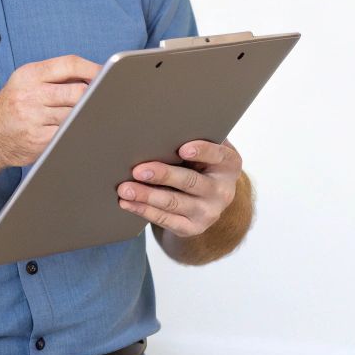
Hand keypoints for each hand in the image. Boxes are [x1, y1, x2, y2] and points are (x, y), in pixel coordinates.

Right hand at [0, 55, 99, 167]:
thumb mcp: (27, 82)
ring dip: (88, 115)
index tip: (106, 74)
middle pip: (77, 91)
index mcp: (29, 75)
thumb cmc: (14, 105)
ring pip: (76, 114)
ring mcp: (33, 119)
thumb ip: (56, 76)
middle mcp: (30, 95)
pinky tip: (81, 129)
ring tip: (94, 114)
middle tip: (104, 98)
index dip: (92, 68)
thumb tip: (96, 74)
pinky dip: (78, 130)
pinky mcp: (38, 140)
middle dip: (93, 95)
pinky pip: (69, 133)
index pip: (69, 64)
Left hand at [117, 139, 242, 237]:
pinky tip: (128, 203)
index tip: (182, 149)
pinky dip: (144, 210)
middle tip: (138, 170)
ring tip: (125, 188)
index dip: (201, 151)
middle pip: (190, 181)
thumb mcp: (208, 150)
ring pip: (174, 203)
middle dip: (162, 175)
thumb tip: (161, 126)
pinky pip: (166, 220)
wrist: (210, 199)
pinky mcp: (193, 228)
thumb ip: (195, 138)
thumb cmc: (202, 164)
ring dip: (146, 195)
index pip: (217, 155)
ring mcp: (209, 212)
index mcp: (229, 164)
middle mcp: (222, 190)